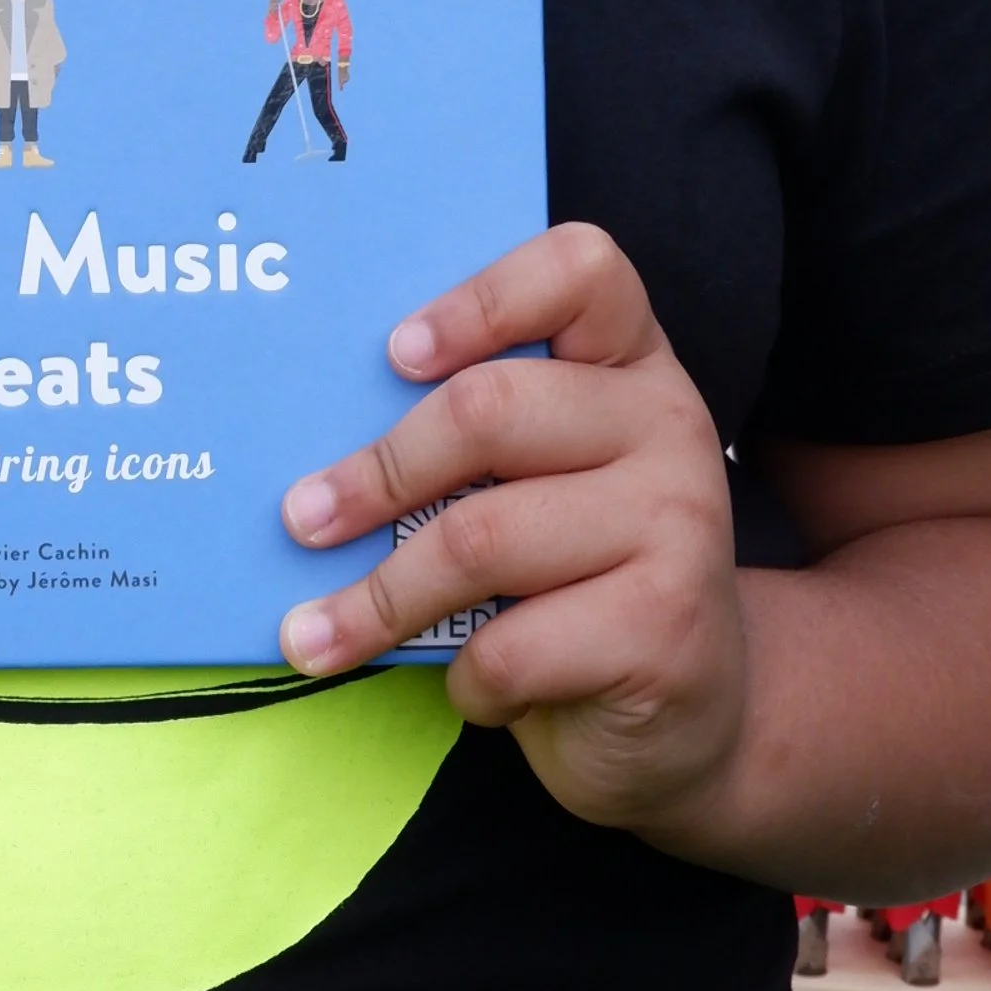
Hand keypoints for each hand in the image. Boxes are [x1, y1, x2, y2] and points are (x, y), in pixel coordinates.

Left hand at [276, 225, 743, 834]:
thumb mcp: (539, 486)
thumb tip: (312, 440)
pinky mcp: (665, 627)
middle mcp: (669, 425)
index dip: (479, 301)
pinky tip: (474, 687)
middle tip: (303, 518)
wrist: (687, 717)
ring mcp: (679, 524)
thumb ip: (475, 441)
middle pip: (489, 410)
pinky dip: (467, 678)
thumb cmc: (577, 583)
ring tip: (316, 634)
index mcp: (631, 365)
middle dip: (378, 472)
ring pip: (482, 537)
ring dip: (380, 597)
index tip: (395, 354)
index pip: (579, 273)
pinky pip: (513, 643)